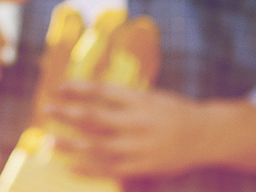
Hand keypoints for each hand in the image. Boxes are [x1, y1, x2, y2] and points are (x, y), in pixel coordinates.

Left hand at [43, 82, 255, 177]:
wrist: (208, 136)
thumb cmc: (174, 112)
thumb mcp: (151, 97)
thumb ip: (122, 99)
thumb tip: (87, 94)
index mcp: (141, 100)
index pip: (102, 92)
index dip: (79, 89)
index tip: (60, 87)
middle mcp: (139, 123)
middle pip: (95, 118)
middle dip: (68, 114)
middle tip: (47, 109)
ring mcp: (140, 147)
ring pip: (98, 146)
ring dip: (71, 144)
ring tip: (48, 140)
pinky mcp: (143, 166)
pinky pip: (110, 169)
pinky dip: (88, 167)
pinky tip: (70, 165)